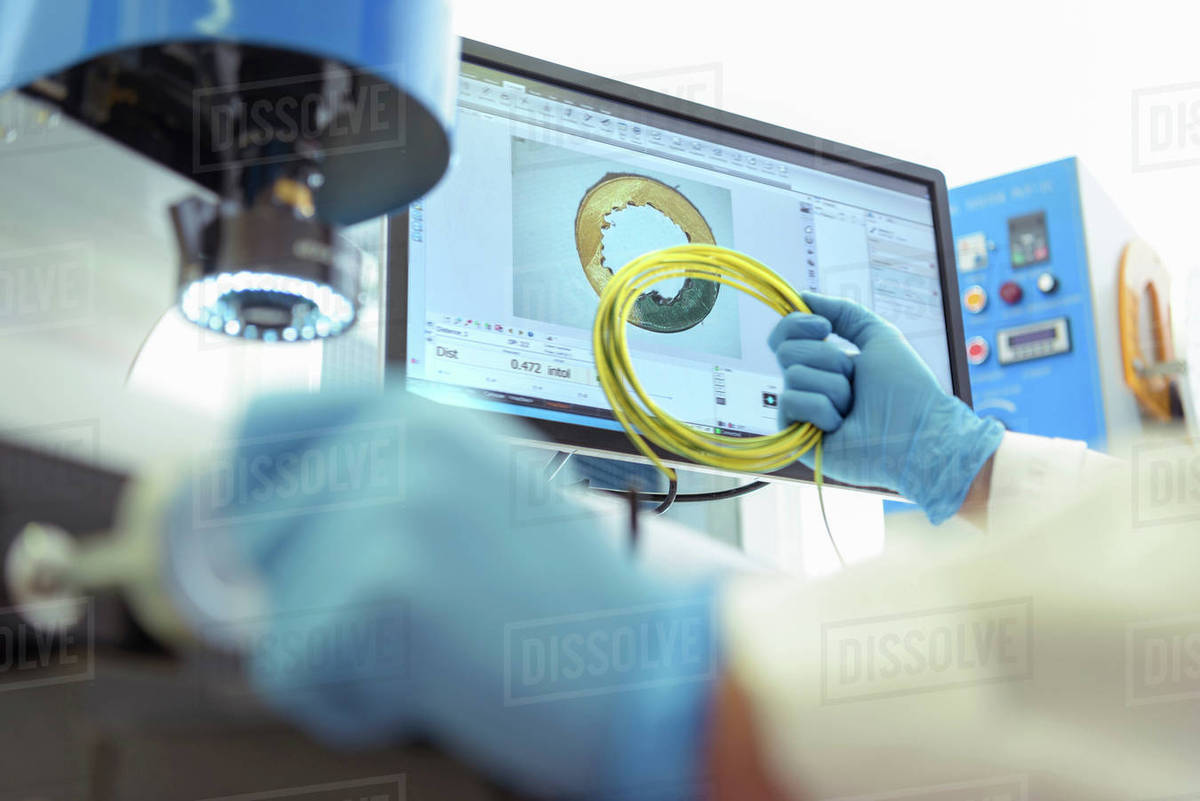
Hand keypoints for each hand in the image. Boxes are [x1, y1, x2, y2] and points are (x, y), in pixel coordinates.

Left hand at [166, 390, 715, 799]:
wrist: (644, 668)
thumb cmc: (558, 595)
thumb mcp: (471, 485)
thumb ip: (379, 474)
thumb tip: (261, 503)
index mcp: (413, 409)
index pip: (261, 428)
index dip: (258, 497)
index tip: (292, 549)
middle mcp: (395, 439)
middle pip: (258, 534)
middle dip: (313, 596)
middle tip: (418, 615)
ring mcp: (390, 507)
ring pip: (272, 614)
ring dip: (342, 654)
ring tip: (441, 646)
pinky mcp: (382, 589)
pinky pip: (293, 676)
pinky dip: (351, 705)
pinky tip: (436, 684)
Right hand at [769, 292, 1002, 522]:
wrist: (919, 432)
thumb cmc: (907, 388)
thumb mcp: (877, 335)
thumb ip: (843, 312)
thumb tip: (801, 296)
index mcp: (823, 364)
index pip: (784, 336)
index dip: (796, 324)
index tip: (824, 327)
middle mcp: (809, 386)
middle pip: (787, 351)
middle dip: (828, 359)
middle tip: (854, 379)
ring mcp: (802, 413)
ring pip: (794, 376)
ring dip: (834, 387)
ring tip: (854, 407)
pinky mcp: (796, 439)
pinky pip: (791, 403)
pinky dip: (822, 409)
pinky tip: (841, 426)